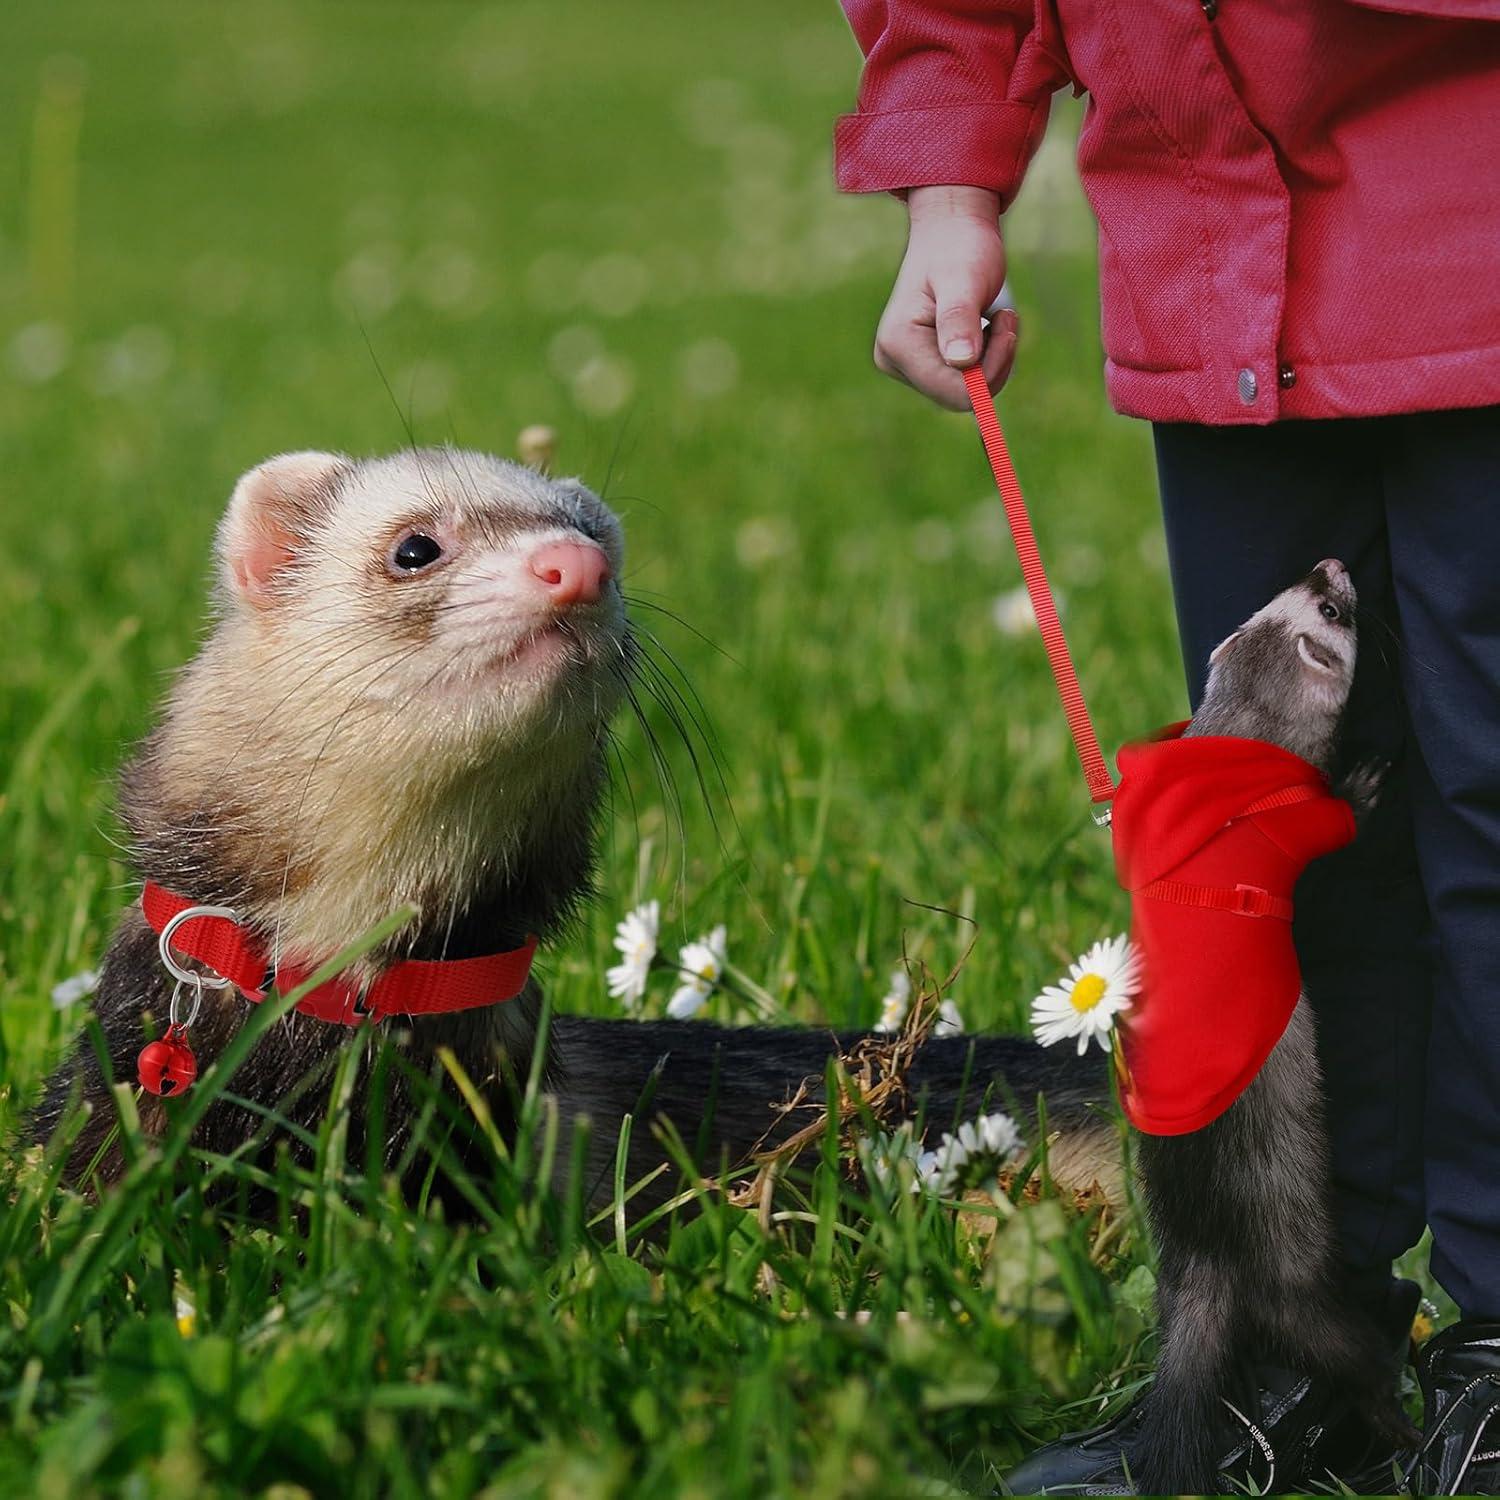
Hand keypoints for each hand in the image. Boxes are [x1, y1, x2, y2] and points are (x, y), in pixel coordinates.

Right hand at [873, 185, 1016, 411]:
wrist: (952, 229)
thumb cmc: (960, 247)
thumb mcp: (964, 279)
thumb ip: (959, 318)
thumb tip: (961, 362)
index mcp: (898, 344)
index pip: (954, 392)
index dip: (990, 370)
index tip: (1007, 326)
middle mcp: (893, 360)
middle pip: (959, 397)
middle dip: (992, 364)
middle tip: (1005, 319)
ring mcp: (905, 364)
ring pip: (965, 393)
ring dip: (992, 360)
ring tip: (995, 317)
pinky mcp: (921, 364)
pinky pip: (963, 382)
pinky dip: (985, 359)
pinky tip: (984, 327)